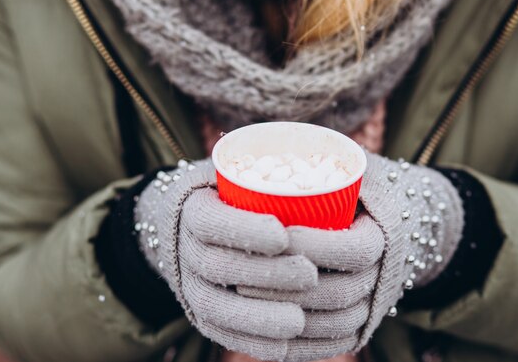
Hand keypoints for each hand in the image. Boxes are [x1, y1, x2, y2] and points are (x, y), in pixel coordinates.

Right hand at [135, 159, 319, 360]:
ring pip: (217, 307)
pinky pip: (222, 334)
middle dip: (265, 274)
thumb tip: (334, 175)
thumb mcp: (240, 176)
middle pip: (218, 266)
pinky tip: (285, 345)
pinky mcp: (200, 315)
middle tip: (309, 274)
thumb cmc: (233, 197)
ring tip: (299, 319)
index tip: (283, 233)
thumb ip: (270, 173)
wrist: (192, 230)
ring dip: (259, 316)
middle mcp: (184, 249)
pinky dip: (253, 342)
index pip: (210, 221)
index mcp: (192, 209)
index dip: (245, 230)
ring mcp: (190, 285)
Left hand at [238, 153, 464, 359]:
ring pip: (333, 324)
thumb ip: (321, 157)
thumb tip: (261, 146)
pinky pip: (334, 344)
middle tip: (241, 272)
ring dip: (287, 317)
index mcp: (388, 237)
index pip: (355, 251)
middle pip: (339, 293)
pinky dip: (301, 346)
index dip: (315, 247)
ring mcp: (375, 306)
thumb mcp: (350, 165)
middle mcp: (386, 277)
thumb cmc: (362, 188)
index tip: (276, 234)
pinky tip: (266, 332)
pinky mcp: (362, 327)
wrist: (396, 225)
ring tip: (243, 298)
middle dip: (288, 286)